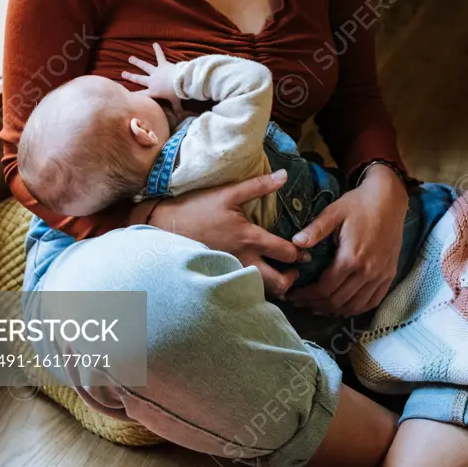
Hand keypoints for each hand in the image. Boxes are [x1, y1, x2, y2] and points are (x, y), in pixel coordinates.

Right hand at [122, 43, 180, 105]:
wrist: (180, 81)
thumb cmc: (176, 93)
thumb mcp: (176, 102)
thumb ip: (176, 108)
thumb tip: (178, 116)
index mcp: (153, 91)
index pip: (141, 94)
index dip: (134, 95)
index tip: (126, 94)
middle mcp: (152, 81)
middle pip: (139, 79)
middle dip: (131, 76)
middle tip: (122, 73)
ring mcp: (156, 72)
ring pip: (145, 66)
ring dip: (137, 62)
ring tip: (130, 58)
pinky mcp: (163, 65)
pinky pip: (160, 56)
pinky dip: (158, 50)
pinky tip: (155, 44)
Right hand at [128, 169, 303, 298]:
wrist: (162, 227)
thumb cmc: (196, 208)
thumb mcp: (227, 193)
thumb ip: (258, 185)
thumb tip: (284, 175)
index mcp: (250, 238)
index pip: (286, 253)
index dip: (300, 253)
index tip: (305, 251)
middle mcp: (244, 261)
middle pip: (278, 283)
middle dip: (291, 279)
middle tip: (293, 270)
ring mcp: (230, 273)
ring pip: (261, 291)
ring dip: (273, 286)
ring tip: (276, 275)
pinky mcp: (218, 278)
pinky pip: (242, 290)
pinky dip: (253, 288)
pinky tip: (252, 279)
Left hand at [285, 165, 408, 315]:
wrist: (389, 199)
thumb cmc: (358, 204)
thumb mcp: (334, 212)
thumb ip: (315, 230)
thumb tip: (295, 243)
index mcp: (351, 258)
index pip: (326, 288)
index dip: (307, 295)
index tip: (293, 296)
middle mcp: (367, 272)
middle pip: (338, 301)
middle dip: (316, 304)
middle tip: (301, 302)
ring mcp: (380, 276)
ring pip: (356, 306)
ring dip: (335, 310)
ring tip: (318, 307)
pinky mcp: (389, 275)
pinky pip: (373, 301)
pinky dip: (356, 309)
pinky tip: (343, 307)